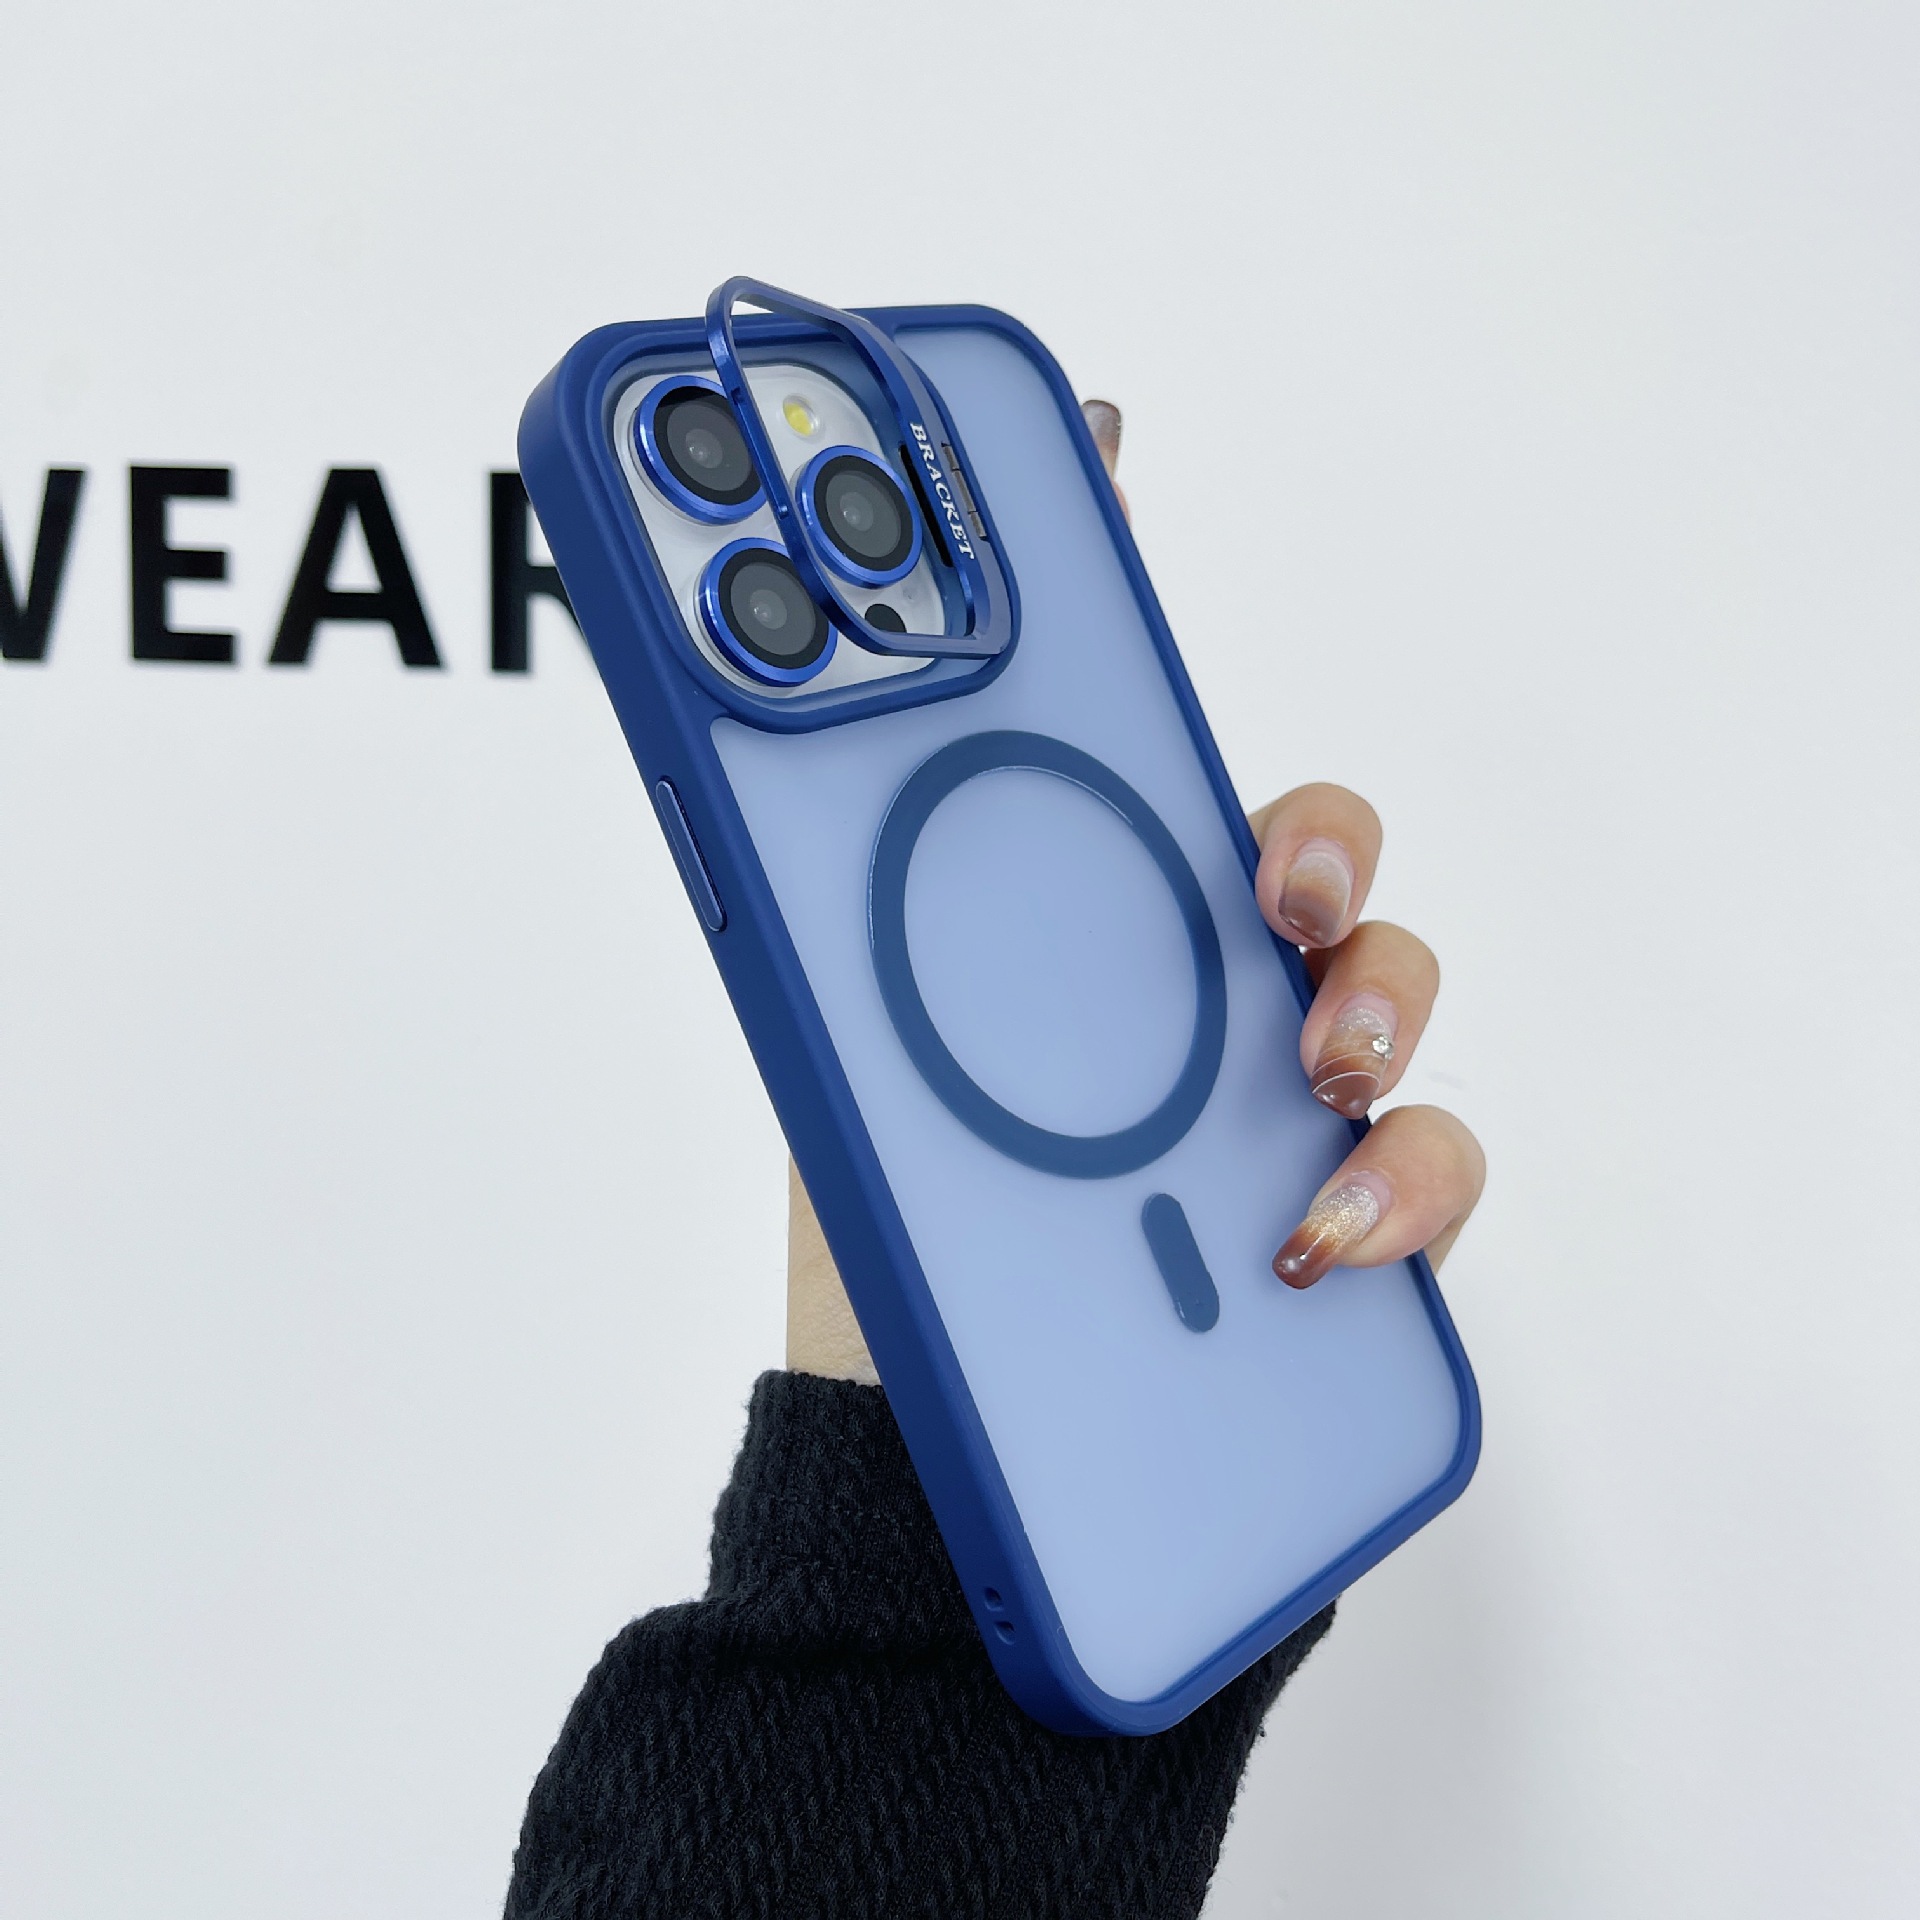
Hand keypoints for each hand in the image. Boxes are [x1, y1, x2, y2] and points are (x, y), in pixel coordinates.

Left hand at [786, 401, 1484, 1376]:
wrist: (916, 1435)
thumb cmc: (877, 1220)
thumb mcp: (823, 1034)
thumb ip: (807, 875)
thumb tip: (726, 693)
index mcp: (1060, 915)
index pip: (1100, 724)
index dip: (1101, 582)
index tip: (1081, 450)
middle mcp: (1185, 983)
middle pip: (1298, 843)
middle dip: (1308, 832)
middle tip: (1265, 870)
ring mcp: (1271, 1093)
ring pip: (1387, 982)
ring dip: (1375, 995)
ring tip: (1315, 1063)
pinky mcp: (1340, 1213)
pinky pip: (1428, 1165)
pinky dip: (1402, 1182)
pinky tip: (1319, 1227)